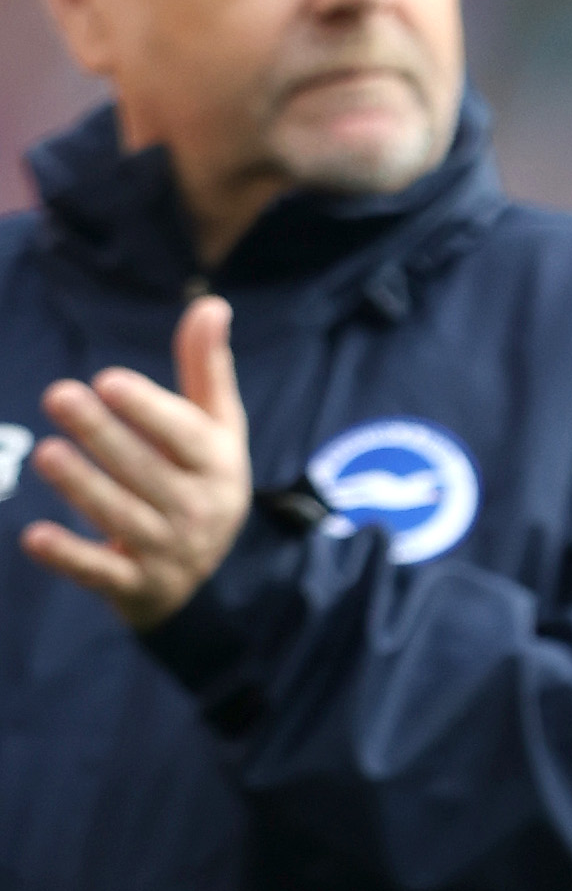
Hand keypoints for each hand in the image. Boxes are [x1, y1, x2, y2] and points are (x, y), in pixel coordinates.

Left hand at [23, 293, 249, 626]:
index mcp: (218, 467)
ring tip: (47, 453)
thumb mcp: (216, 430)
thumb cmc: (200, 482)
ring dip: (83, 487)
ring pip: (122, 517)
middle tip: (58, 394)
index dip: (148, 409)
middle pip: (146, 472)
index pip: (185, 435)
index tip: (109, 381)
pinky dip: (69, 558)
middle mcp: (199, 512)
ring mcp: (167, 553)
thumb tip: (211, 303)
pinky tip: (34, 536)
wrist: (198, 582)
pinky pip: (100, 572)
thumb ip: (207, 369)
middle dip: (103, 435)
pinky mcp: (135, 586)